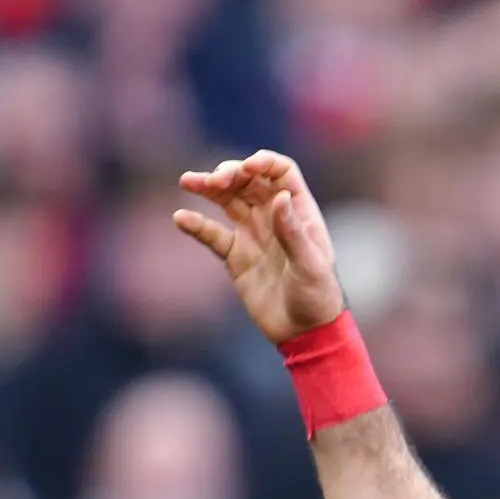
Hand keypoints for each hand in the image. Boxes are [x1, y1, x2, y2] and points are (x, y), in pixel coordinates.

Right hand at [174, 150, 344, 344]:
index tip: (248, 167)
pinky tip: (181, 218)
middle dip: (230, 173)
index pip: (281, 172)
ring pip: (227, 200)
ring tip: (188, 181)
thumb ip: (294, 233)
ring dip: (208, 187)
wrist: (304, 335)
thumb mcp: (311, 267)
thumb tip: (279, 197)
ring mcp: (253, 234)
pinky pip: (212, 233)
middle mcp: (274, 217)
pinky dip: (196, 224)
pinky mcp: (235, 256)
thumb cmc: (318, 299)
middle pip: (248, 181)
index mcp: (299, 212)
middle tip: (214, 181)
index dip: (264, 163)